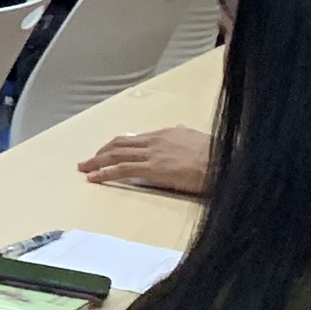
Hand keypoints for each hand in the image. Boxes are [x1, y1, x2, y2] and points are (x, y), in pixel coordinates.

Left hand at [81, 127, 214, 195]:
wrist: (226, 162)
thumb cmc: (219, 156)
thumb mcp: (199, 140)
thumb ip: (186, 136)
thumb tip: (181, 131)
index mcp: (167, 133)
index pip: (135, 139)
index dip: (118, 146)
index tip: (107, 152)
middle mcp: (156, 140)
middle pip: (120, 144)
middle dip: (101, 152)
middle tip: (88, 160)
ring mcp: (153, 153)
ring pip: (117, 155)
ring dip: (97, 162)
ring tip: (84, 168)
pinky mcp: (153, 168)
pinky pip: (122, 169)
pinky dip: (105, 173)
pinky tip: (94, 178)